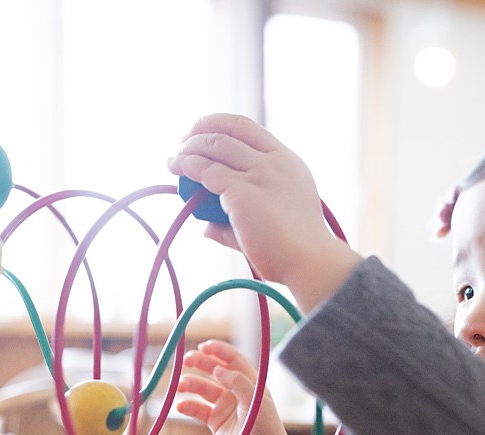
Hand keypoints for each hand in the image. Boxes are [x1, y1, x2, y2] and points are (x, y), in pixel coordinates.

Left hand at [167, 114, 361, 312]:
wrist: (309, 261)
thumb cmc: (295, 249)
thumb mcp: (277, 220)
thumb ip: (243, 218)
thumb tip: (208, 228)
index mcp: (288, 162)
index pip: (248, 128)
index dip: (220, 124)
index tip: (203, 132)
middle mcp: (274, 162)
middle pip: (228, 131)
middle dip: (199, 131)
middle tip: (182, 143)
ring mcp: (259, 174)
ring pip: (214, 146)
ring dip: (188, 148)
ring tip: (174, 160)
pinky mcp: (242, 191)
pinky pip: (206, 171)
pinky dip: (186, 166)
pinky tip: (177, 169)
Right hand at [175, 340, 303, 434]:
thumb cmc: (265, 426)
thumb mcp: (255, 401)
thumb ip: (238, 383)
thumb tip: (219, 369)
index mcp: (249, 381)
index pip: (232, 359)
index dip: (218, 350)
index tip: (203, 346)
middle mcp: (235, 390)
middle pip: (214, 370)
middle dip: (199, 362)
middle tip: (186, 360)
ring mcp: (224, 405)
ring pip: (203, 388)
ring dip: (190, 384)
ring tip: (180, 386)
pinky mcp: (215, 421)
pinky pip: (198, 409)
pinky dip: (188, 406)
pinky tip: (180, 405)